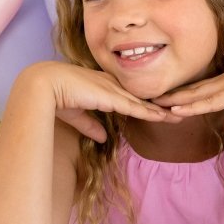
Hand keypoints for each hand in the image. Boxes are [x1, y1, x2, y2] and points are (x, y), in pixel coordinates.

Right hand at [18, 61, 182, 143]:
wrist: (44, 85)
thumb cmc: (54, 97)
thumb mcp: (76, 114)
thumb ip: (91, 125)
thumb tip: (103, 138)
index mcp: (100, 86)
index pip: (127, 95)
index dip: (142, 103)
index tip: (156, 109)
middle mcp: (110, 85)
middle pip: (140, 97)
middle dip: (159, 105)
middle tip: (177, 110)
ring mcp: (112, 90)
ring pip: (142, 102)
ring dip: (161, 111)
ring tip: (179, 116)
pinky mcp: (111, 97)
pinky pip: (136, 107)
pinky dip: (151, 112)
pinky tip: (164, 117)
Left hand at [152, 62, 223, 133]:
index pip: (202, 90)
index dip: (184, 95)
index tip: (166, 100)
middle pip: (192, 90)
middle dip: (172, 95)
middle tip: (150, 99)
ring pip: (195, 95)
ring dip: (174, 100)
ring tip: (155, 105)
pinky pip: (207, 102)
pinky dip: (190, 106)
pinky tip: (175, 110)